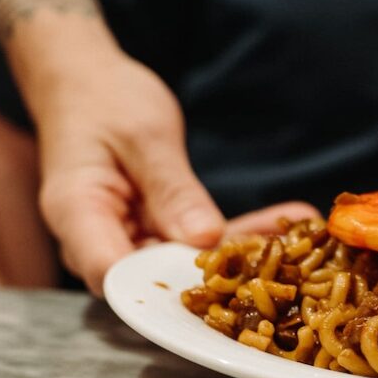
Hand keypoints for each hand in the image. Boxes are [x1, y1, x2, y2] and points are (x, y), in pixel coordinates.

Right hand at [32, 52, 316, 293]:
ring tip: (299, 244)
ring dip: (238, 258)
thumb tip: (204, 240)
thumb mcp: (145, 136)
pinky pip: (192, 246)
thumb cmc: (104, 99)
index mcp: (77, 216)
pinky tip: (282, 225)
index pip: (114, 276)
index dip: (165, 293)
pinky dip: (233, 238)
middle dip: (220, 280)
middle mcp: (96, 242)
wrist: (85, 84)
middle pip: (154, 280)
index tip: (225, 289)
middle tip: (283, 270)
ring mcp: (124, 242)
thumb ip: (173, 190)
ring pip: (182, 266)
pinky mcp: (150, 235)